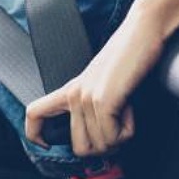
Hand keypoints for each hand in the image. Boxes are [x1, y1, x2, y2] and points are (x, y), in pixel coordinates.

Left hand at [26, 4, 166, 156]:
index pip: (34, 113)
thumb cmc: (131, 56)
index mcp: (70, 89)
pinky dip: (127, 131)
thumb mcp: (105, 83)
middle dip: (104, 148)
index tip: (48, 145)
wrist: (144, 30)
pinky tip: (129, 109)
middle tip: (118, 128)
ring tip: (125, 112)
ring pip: (100, 146)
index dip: (34, 135)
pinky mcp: (102, 100)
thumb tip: (103, 144)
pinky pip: (112, 138)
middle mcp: (73, 94)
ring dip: (120, 138)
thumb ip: (96, 108)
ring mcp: (85, 97)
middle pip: (80, 148)